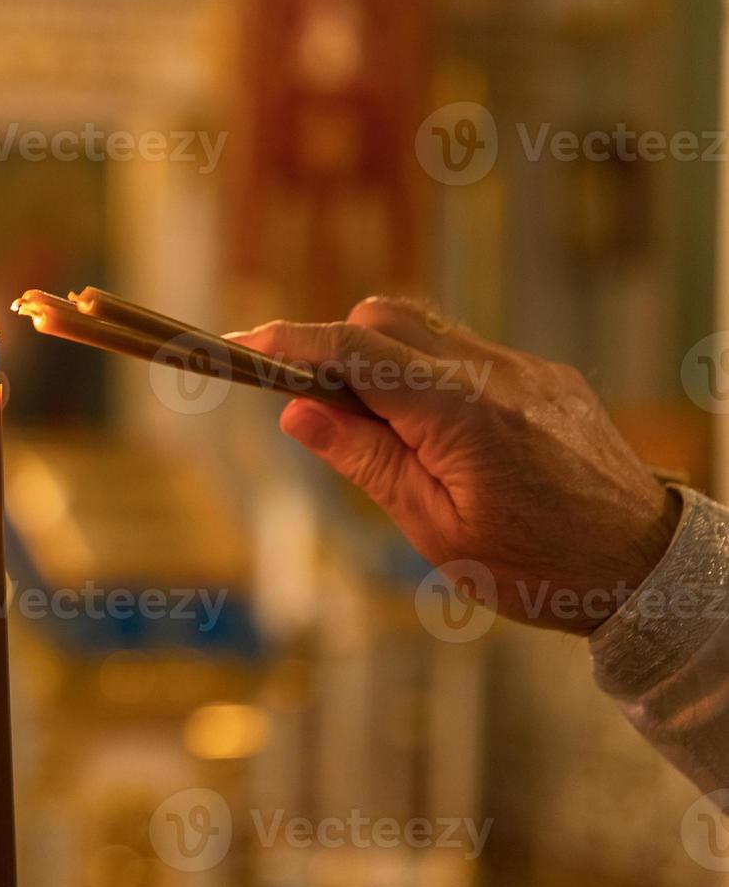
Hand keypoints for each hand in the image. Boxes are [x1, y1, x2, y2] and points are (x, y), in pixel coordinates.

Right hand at [230, 297, 680, 634]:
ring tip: (382, 433)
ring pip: (423, 328)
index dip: (289, 341)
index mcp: (458, 412)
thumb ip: (365, 460)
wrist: (644, 569)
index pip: (353, 350)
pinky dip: (426, 376)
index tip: (242, 342)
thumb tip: (297, 412)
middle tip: (317, 409)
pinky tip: (437, 437)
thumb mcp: (435, 529)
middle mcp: (493, 372)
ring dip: (381, 361)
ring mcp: (523, 368)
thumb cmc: (539, 567)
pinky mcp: (542, 375)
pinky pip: (464, 352)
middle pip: (383, 317)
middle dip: (335, 348)